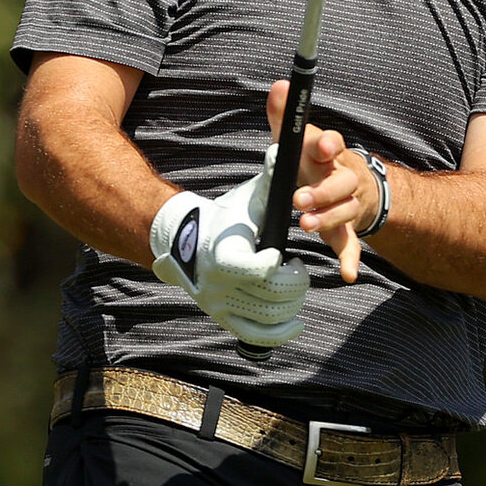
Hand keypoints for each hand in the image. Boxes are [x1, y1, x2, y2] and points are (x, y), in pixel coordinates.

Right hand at [148, 149, 309, 346]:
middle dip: (296, 281)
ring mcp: (220, 305)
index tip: (281, 251)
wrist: (187, 240)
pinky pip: (257, 336)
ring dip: (293, 302)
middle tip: (298, 267)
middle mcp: (218, 285)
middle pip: (273, 295)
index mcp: (223, 253)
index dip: (277, 261)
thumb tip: (279, 148)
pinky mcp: (223, 319)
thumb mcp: (246, 196)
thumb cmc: (226, 215)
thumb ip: (267, 176)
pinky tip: (298, 322)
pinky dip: (282, 333)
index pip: (260, 268)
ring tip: (293, 282)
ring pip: (271, 316)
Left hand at [263, 80, 383, 282]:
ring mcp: (349, 204)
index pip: (334, 144)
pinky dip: (352, 258)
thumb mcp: (298, 138)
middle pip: (341, 183)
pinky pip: (354, 244)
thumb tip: (279, 86)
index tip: (320, 146)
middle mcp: (345, 177)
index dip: (328, 145)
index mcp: (331, 153)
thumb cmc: (314, 160)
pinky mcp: (349, 228)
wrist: (351, 184)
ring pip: (346, 211)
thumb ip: (284, 116)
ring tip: (304, 225)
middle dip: (321, 191)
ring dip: (328, 219)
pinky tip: (348, 273)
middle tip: (298, 199)